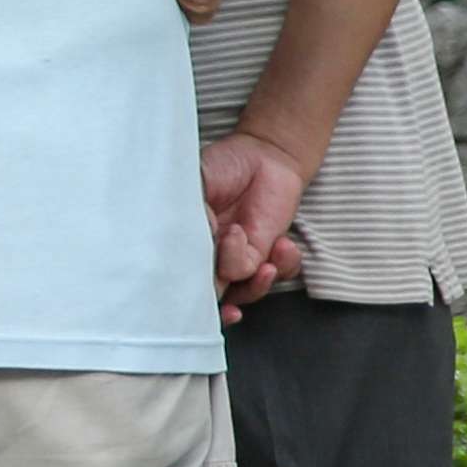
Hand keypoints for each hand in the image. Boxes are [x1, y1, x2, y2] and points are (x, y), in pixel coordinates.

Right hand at [202, 131, 305, 316]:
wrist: (264, 154)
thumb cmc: (223, 166)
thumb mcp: (199, 183)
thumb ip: (194, 212)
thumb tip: (200, 238)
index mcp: (186, 242)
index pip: (181, 276)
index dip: (186, 298)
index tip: (194, 306)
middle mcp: (211, 255)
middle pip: (213, 295)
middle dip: (223, 309)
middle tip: (232, 311)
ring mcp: (242, 256)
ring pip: (247, 290)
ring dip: (257, 286)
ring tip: (265, 266)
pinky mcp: (271, 252)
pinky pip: (280, 273)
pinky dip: (285, 266)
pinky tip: (284, 245)